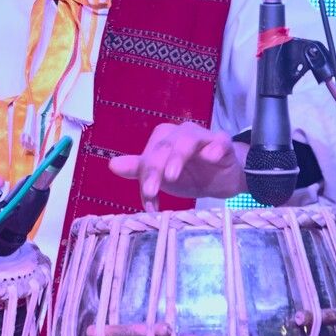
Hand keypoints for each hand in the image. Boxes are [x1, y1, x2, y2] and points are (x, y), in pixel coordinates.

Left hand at [108, 123, 247, 211]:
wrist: (223, 180)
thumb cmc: (190, 176)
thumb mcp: (163, 178)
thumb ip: (139, 170)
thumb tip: (112, 165)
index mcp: (163, 139)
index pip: (149, 157)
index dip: (146, 178)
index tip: (148, 201)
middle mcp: (180, 133)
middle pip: (163, 147)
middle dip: (155, 170)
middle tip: (151, 192)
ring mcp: (203, 136)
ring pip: (187, 140)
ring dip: (178, 157)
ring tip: (171, 176)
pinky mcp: (223, 142)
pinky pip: (219, 141)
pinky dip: (214, 148)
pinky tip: (211, 158)